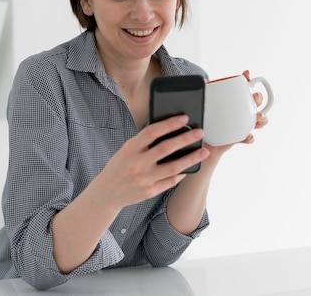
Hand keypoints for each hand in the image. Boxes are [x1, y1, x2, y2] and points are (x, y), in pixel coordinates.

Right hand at [95, 114, 209, 209]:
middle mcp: (137, 163)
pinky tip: (188, 168)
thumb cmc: (119, 167)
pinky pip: (170, 181)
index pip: (152, 132)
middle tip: (200, 132)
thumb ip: (143, 142)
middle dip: (186, 139)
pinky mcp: (149, 192)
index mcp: (130, 149)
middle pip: (166, 148)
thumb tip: (169, 131)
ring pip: (174, 167)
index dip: (169, 124)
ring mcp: (144, 179)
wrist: (106, 192)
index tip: (184, 118)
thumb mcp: (126, 150)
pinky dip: (180, 174)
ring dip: (191, 158)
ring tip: (204, 151)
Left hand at [203, 70, 269, 159]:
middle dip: (259, 98)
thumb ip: (207, 95)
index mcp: (236, 100)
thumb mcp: (206, 105)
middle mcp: (243, 111)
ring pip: (259, 121)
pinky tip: (249, 136)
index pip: (245, 87)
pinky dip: (250, 137)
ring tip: (259, 117)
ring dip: (263, 118)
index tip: (246, 74)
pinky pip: (248, 138)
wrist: (203, 139)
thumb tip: (203, 83)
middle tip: (255, 97)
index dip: (249, 80)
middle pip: (256, 102)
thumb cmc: (206, 120)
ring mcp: (244, 125)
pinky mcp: (240, 138)